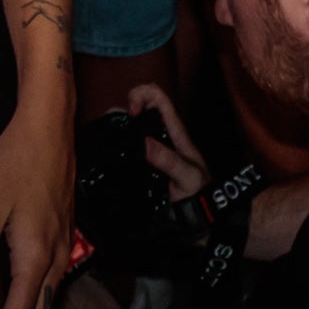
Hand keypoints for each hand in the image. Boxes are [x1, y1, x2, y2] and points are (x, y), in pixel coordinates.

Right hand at [120, 82, 208, 203]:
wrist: (198, 213)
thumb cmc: (198, 192)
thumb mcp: (187, 176)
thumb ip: (169, 160)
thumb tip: (145, 142)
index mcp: (175, 131)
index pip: (159, 98)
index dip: (143, 95)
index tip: (132, 113)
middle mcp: (163, 134)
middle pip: (144, 104)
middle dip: (128, 103)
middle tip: (118, 122)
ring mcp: (153, 146)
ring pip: (134, 122)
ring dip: (120, 120)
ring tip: (110, 131)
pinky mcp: (145, 159)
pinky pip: (130, 141)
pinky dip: (119, 137)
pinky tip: (112, 146)